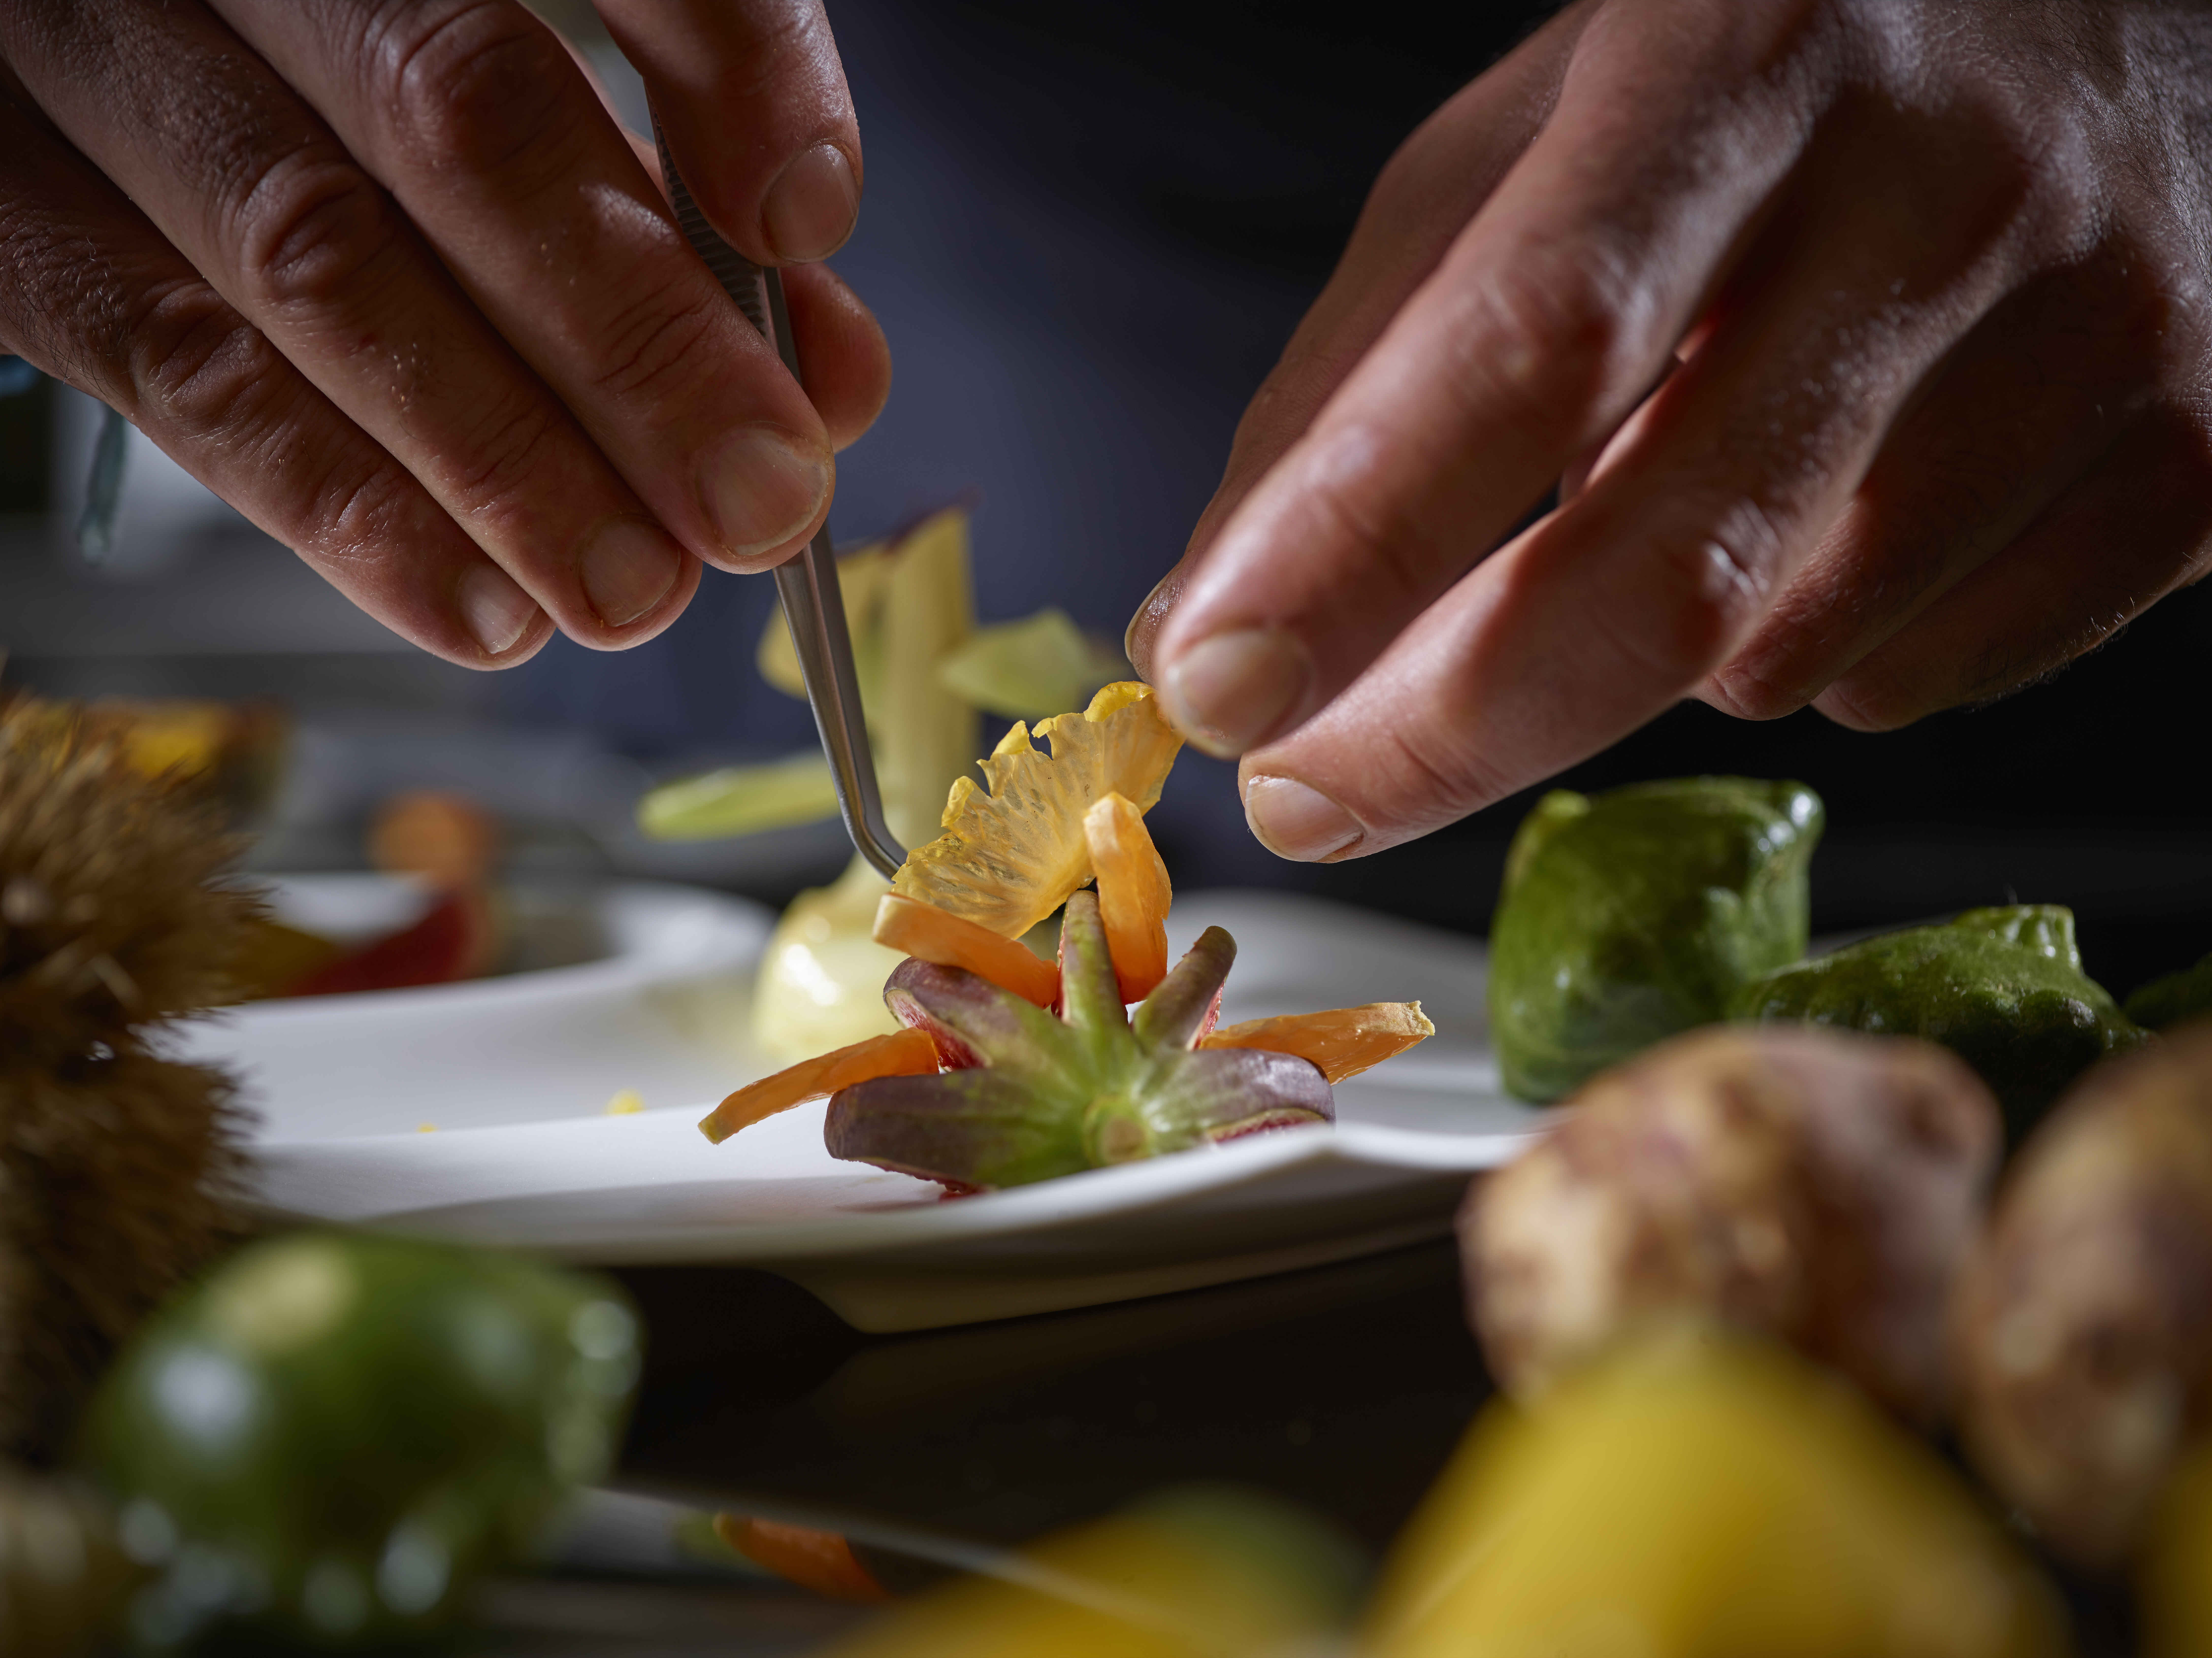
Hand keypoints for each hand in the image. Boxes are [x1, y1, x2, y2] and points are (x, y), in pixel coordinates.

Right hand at [0, 0, 889, 665]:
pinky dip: (343, 504)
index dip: (729, 68)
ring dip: (503, 459)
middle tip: (757, 498)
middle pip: (457, 118)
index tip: (805, 222)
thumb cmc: (383, 71)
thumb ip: (681, 177)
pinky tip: (481, 608)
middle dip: (632, 339)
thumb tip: (823, 362)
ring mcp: (85, 53)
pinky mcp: (9, 193)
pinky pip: (169, 361)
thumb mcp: (545, 80)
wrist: (166, 43)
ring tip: (635, 589)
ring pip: (314, 258)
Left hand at [1129, 0, 2211, 861]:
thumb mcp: (1534, 157)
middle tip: (1308, 789)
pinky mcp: (2193, 460)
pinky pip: (1926, 675)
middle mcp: (1945, 184)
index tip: (1219, 683)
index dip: (1353, 546)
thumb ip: (1361, 377)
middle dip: (1446, 725)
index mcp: (1743, 59)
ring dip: (1649, 659)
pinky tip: (1816, 541)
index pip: (1523, 349)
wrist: (2112, 12)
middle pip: (1661, 558)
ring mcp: (2103, 329)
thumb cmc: (1776, 81)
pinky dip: (1813, 659)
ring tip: (1658, 530)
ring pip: (1786, 650)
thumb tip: (1204, 617)